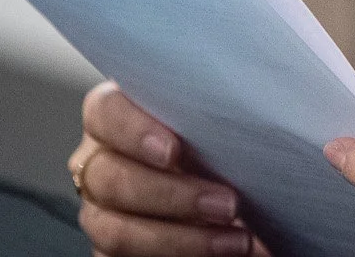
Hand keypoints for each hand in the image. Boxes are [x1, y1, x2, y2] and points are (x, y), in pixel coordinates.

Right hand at [70, 81, 266, 256]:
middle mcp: (100, 163)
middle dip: (173, 195)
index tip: (174, 149)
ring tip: (235, 240)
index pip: (105, 112)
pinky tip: (218, 253)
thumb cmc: (224, 150)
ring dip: (181, 239)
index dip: (133, 130)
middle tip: (229, 203)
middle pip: (110, 178)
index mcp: (119, 118)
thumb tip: (254, 114)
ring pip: (116, 230)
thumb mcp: (222, 126)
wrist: (231, 200)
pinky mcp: (109, 252)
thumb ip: (215, 117)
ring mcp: (101, 212)